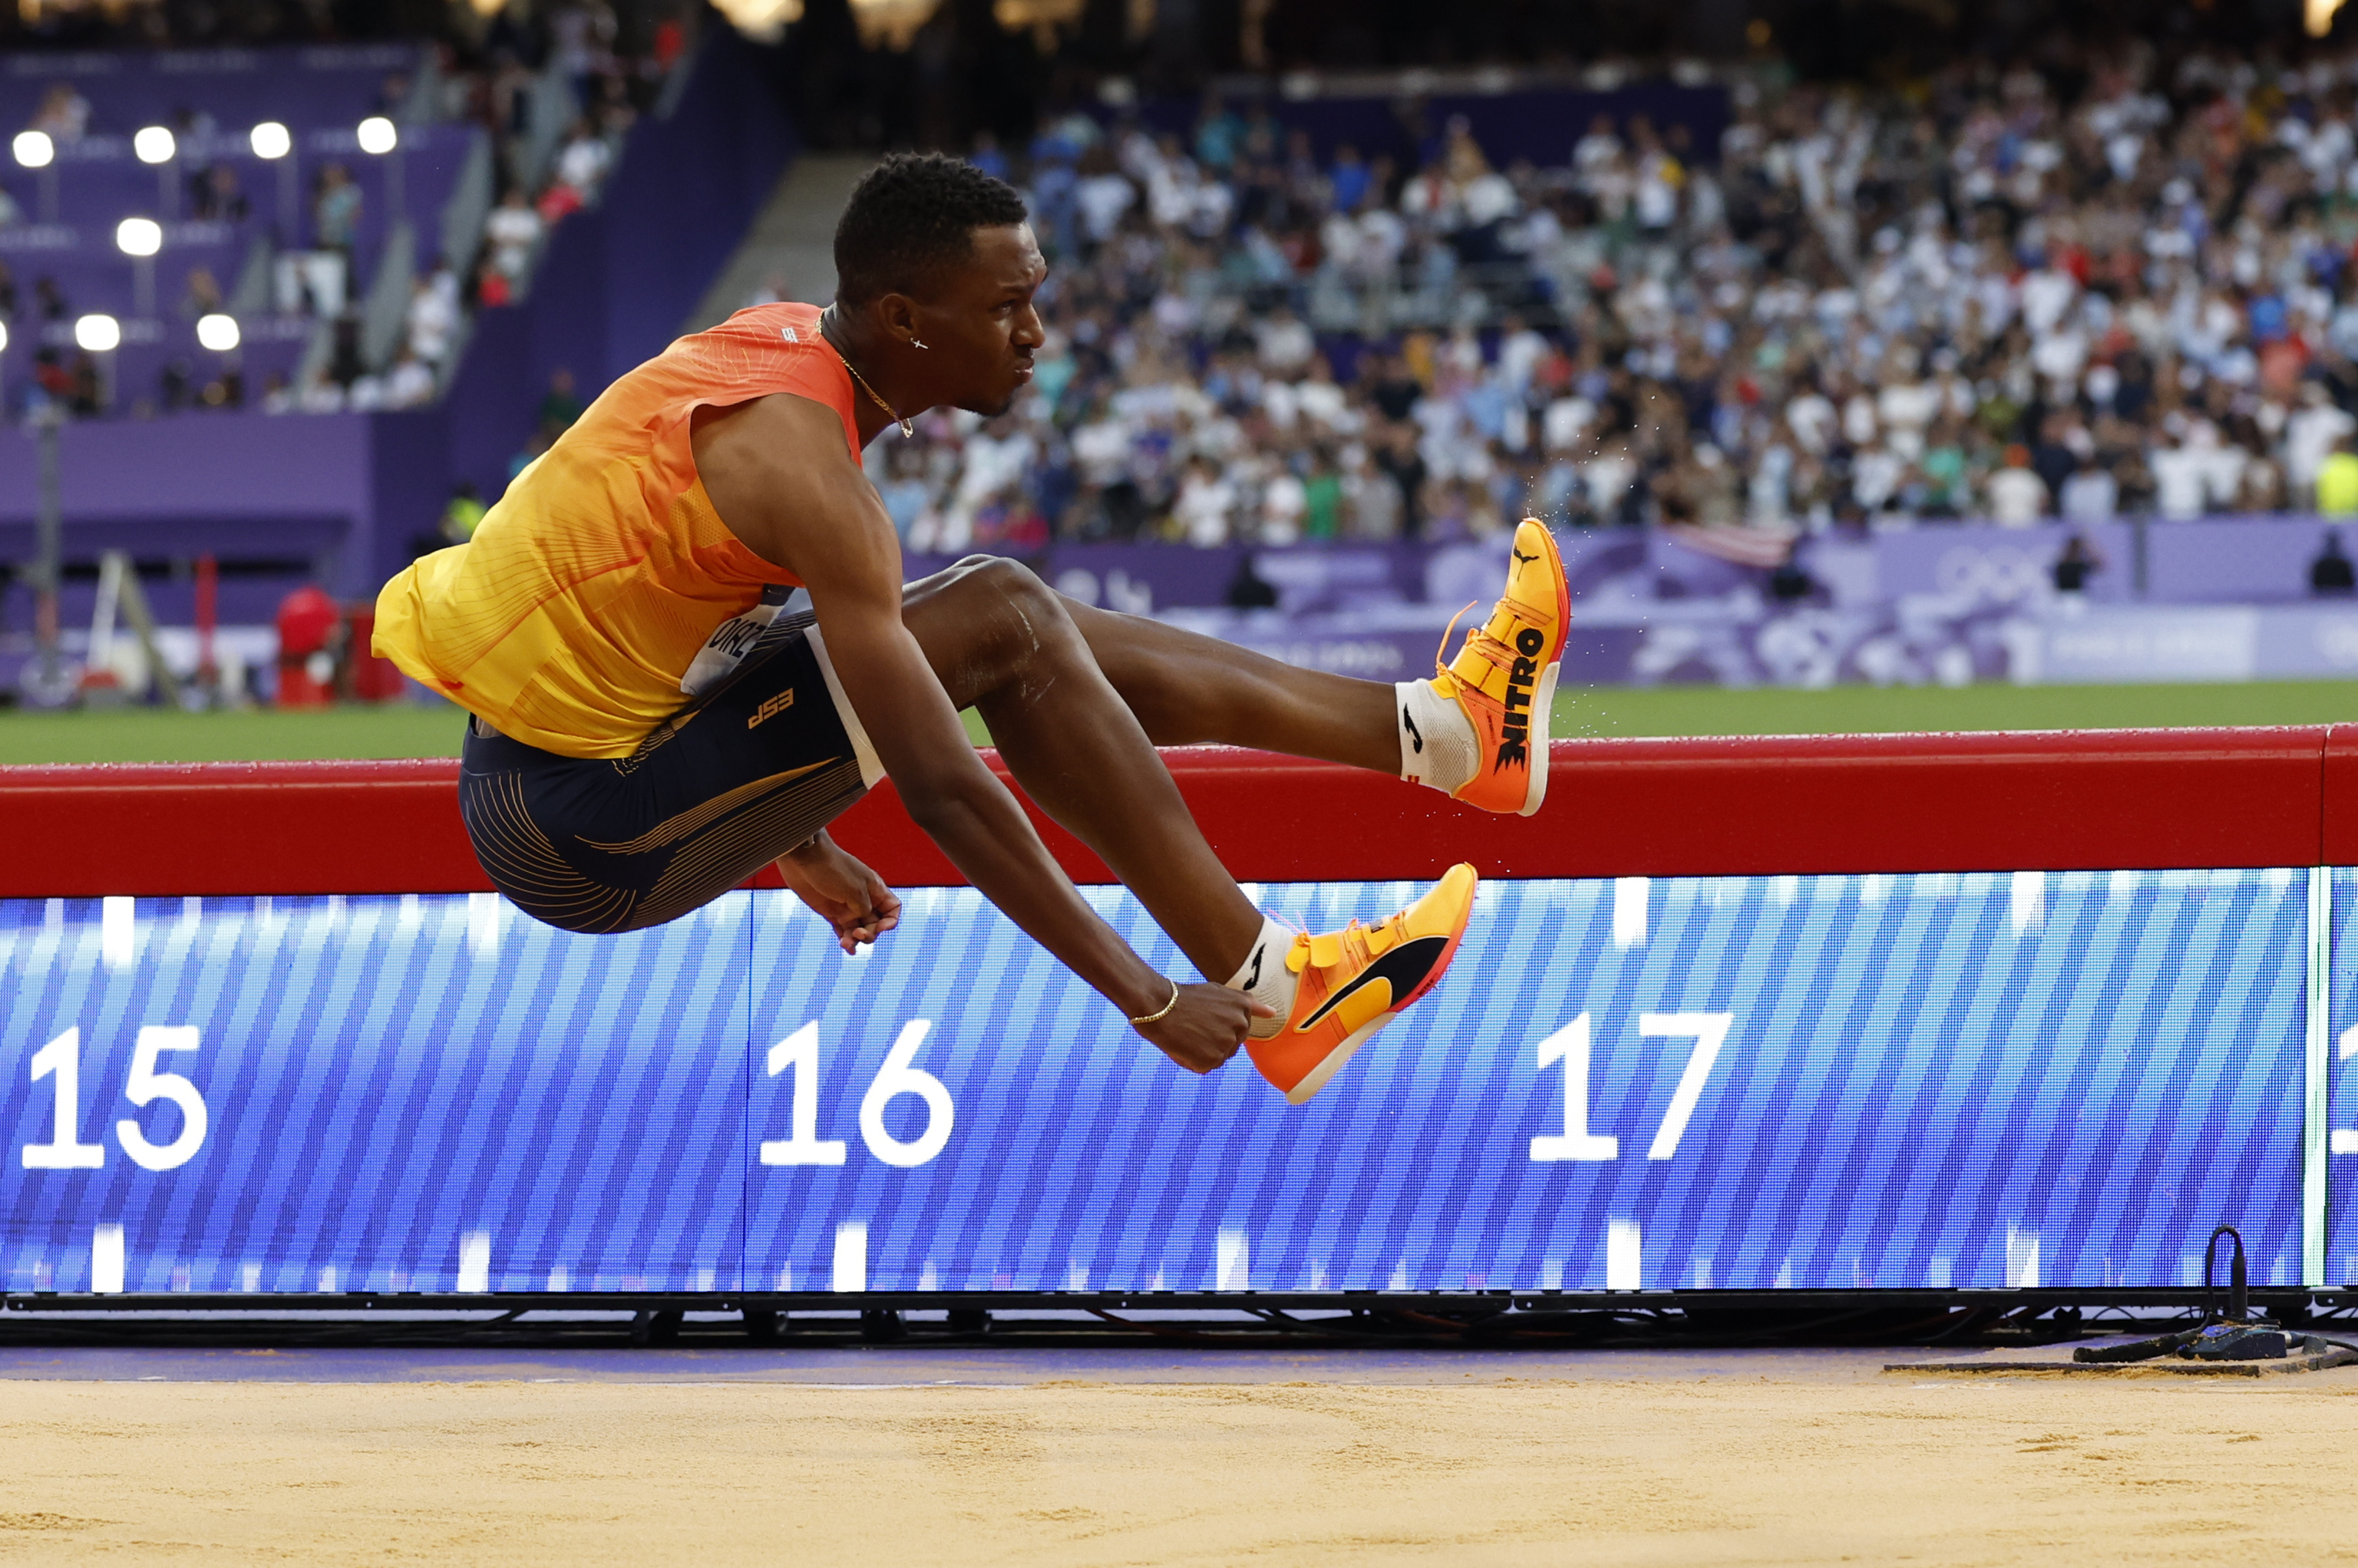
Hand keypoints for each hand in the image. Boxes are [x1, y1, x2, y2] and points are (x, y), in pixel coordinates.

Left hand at [775, 835, 901, 954]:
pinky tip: (847, 949)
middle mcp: (863, 898)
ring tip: (845, 944)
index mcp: (875, 889)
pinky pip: (841, 930)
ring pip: (858, 929)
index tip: (881, 927)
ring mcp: (846, 906)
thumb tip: (859, 924)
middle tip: (857, 933)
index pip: (892, 909)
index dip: (890, 922)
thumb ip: (863, 910)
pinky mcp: (830, 911)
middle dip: (870, 933)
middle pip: (875, 923)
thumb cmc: (832, 868)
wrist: (804, 858)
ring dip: (855, 940)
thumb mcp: (855, 891)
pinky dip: (845, 940)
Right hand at [1133, 983, 1276, 1074]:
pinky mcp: (1213, 1059)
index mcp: (1243, 1008)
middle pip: (1231, 1046)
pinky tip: (1183, 1046)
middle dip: (1213, 1040)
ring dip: (1203, 1052)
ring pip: (1219, 1058)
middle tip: (1194, 1026)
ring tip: (1188, 1035)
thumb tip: (1273, 1013)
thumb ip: (1248, 1003)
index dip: (1218, 1026)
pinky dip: (1193, 1062)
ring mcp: (1227, 1044)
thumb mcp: (1221, 993)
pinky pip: (1206, 1068)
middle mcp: (1240, 1026)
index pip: (1239, 1030)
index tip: (1205, 1018)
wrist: (1158, 1006)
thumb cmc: (1186, 999)